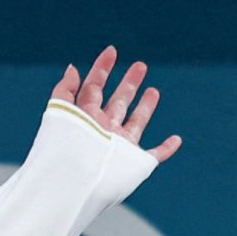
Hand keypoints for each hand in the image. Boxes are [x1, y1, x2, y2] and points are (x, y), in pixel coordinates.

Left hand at [51, 47, 181, 164]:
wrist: (74, 185)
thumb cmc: (65, 150)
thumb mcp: (60, 114)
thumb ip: (65, 90)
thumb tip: (74, 67)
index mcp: (87, 118)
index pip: (94, 88)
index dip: (101, 68)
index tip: (112, 50)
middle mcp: (104, 131)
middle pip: (118, 102)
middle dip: (129, 83)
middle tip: (140, 65)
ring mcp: (120, 147)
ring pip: (136, 123)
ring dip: (145, 107)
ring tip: (153, 90)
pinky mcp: (134, 164)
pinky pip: (154, 155)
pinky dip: (166, 148)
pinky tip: (176, 140)